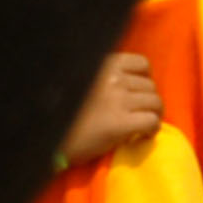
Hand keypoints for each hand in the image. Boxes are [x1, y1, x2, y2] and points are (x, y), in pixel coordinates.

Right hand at [60, 51, 161, 166]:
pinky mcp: (120, 124)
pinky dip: (152, 130)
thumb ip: (102, 77)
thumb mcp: (79, 83)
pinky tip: (142, 136)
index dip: (144, 80)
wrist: (46, 139)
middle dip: (147, 100)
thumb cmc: (60, 114)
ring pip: (155, 102)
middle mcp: (113, 78)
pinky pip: (152, 122)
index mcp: (103, 65)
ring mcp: (118, 100)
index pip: (141, 64)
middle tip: (139, 114)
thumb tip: (127, 84)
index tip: (137, 93)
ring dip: (153, 114)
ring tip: (143, 126)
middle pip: (150, 85)